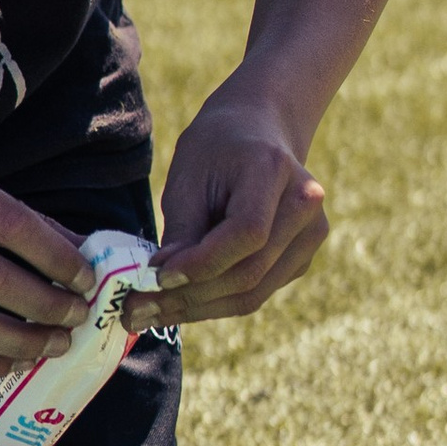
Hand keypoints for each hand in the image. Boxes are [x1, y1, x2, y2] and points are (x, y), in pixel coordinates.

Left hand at [151, 87, 328, 324]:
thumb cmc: (216, 148)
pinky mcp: (301, 258)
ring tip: (148, 314)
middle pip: (250, 272)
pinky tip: (177, 302)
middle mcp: (306, 205)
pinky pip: (257, 293)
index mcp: (275, 170)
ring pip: (253, 293)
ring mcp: (310, 235)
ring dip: (198, 309)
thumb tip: (163, 284)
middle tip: (135, 310)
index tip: (155, 277)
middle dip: (189, 297)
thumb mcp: (188, 176)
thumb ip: (181, 230)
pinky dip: (214, 302)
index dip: (201, 263)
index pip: (247, 233)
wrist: (258, 131)